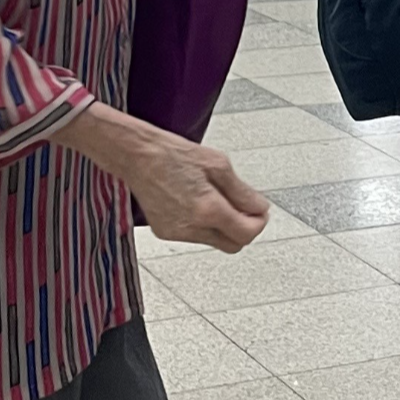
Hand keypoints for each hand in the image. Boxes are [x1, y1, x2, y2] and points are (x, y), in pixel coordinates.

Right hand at [66, 104, 267, 250]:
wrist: (139, 156)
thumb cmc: (174, 154)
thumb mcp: (218, 164)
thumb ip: (242, 192)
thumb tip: (259, 208)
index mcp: (208, 209)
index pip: (246, 234)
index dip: (259, 222)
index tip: (260, 210)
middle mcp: (191, 228)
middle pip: (233, 245)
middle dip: (244, 229)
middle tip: (245, 208)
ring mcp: (176, 234)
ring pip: (215, 241)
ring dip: (224, 226)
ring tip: (218, 198)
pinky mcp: (164, 233)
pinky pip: (196, 237)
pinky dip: (205, 225)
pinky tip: (198, 202)